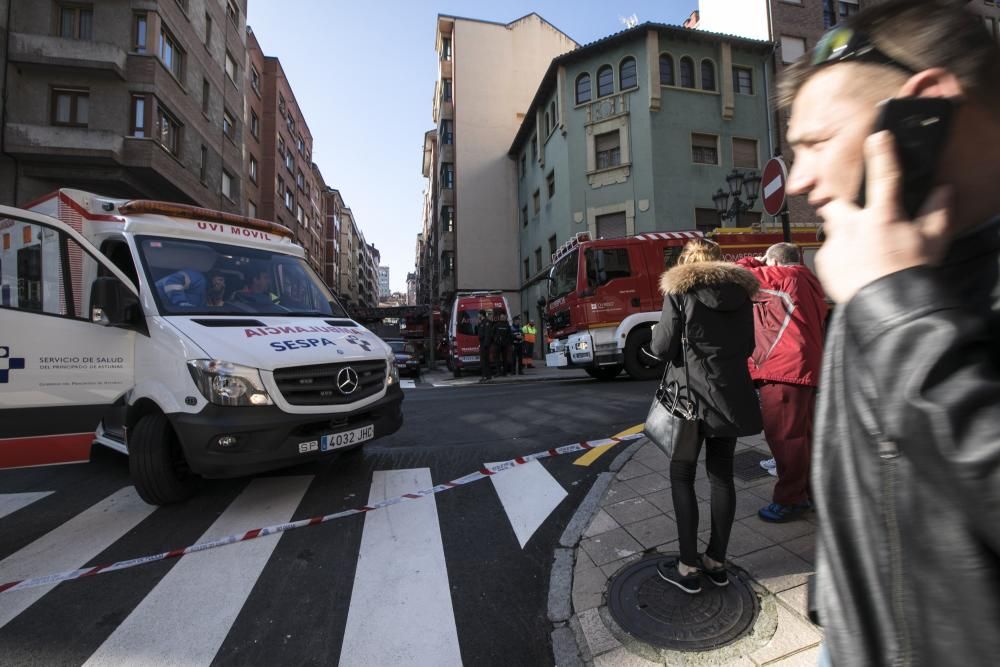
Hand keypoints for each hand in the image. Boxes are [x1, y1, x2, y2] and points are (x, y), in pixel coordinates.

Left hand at [815, 131, 953, 303]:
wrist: (887, 310)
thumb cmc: (910, 276)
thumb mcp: (932, 243)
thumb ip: (937, 213)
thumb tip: (945, 191)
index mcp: (883, 216)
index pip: (884, 176)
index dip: (882, 153)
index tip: (878, 136)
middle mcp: (854, 226)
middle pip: (835, 202)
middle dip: (839, 204)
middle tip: (854, 216)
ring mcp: (835, 244)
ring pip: (832, 230)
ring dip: (842, 235)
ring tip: (860, 253)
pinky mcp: (824, 263)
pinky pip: (828, 254)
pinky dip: (839, 258)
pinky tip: (854, 269)